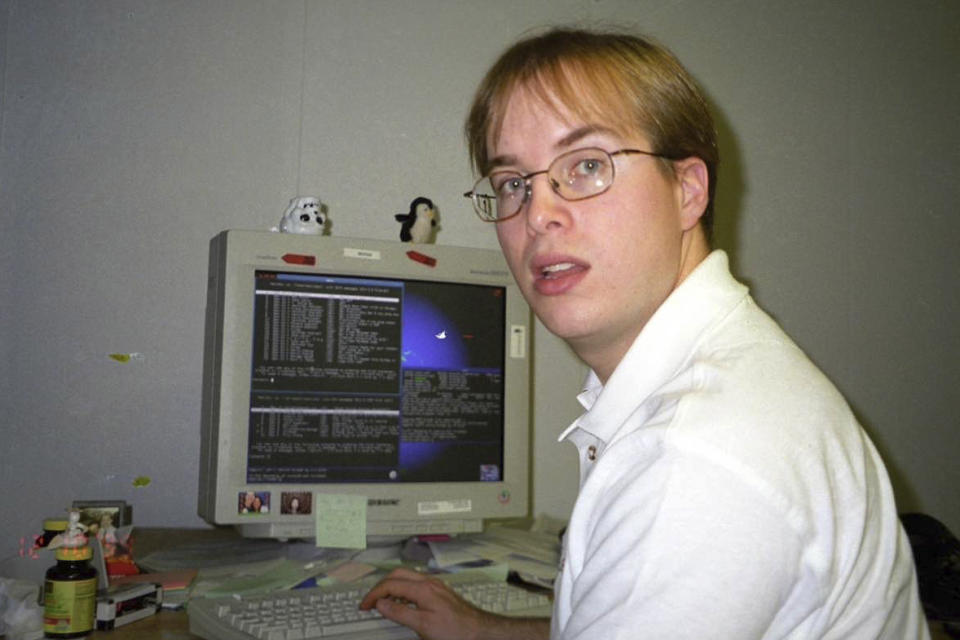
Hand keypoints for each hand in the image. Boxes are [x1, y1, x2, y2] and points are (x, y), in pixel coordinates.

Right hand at [359, 568, 500, 639]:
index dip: (374, 595)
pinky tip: (402, 602)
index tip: (364, 605)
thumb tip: (381, 604)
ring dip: (392, 586)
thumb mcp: (422, 625)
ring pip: (407, 577)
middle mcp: (429, 582)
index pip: (390, 585)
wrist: (479, 631)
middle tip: (370, 601)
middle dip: (380, 586)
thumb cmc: (456, 630)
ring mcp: (435, 585)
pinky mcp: (440, 591)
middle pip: (397, 575)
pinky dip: (403, 589)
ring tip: (383, 602)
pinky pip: (416, 583)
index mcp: (422, 589)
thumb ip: (400, 613)